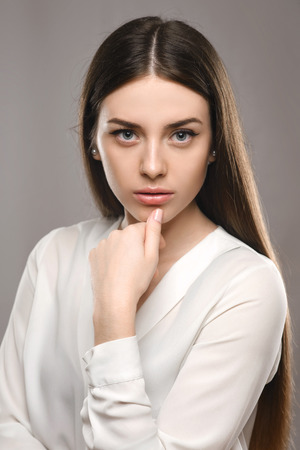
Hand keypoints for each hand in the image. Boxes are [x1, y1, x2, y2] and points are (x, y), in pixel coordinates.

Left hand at [89, 209, 162, 344]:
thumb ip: (154, 230)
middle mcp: (114, 234)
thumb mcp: (152, 255)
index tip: (160, 250)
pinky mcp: (94, 255)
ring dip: (127, 254)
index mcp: (131, 232)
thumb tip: (157, 211)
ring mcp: (102, 245)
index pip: (146, 228)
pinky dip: (114, 259)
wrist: (114, 300)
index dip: (155, 240)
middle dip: (141, 248)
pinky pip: (108, 253)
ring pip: (120, 245)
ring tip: (133, 272)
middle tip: (148, 267)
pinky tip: (119, 272)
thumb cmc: (136, 280)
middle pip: (132, 237)